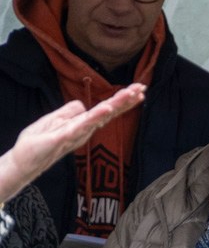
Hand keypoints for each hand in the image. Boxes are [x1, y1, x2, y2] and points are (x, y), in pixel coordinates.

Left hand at [0, 86, 145, 203]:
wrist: (26, 159)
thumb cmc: (40, 141)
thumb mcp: (55, 119)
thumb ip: (70, 111)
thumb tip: (83, 104)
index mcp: (83, 123)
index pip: (106, 108)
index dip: (122, 100)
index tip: (138, 89)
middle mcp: (85, 129)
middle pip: (109, 111)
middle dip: (126, 100)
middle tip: (143, 88)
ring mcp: (76, 133)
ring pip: (100, 117)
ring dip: (116, 105)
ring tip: (131, 94)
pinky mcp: (64, 137)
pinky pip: (82, 126)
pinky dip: (96, 117)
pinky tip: (106, 110)